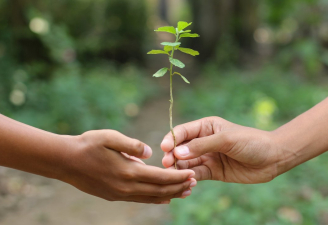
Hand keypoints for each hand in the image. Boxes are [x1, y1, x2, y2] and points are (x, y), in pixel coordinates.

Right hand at [61, 130, 195, 202]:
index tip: (192, 174)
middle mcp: (126, 187)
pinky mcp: (114, 195)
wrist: (65, 161)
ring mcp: (120, 194)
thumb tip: (151, 152)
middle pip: (159, 190)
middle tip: (194, 184)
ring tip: (184, 192)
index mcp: (128, 171)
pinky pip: (139, 200)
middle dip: (178, 187)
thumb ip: (133, 145)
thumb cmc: (87, 145)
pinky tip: (163, 199)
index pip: (160, 177)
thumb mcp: (110, 137)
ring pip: (151, 198)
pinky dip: (154, 199)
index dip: (178, 176)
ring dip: (169, 195)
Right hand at [161, 117, 280, 183]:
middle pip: (181, 148)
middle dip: (172, 155)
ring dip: (179, 168)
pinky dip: (190, 177)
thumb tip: (177, 152)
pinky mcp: (213, 171)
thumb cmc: (251, 142)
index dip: (172, 139)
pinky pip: (197, 174)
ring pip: (186, 162)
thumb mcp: (226, 140)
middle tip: (167, 164)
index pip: (183, 132)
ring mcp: (208, 157)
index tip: (164, 149)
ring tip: (175, 175)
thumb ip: (202, 145)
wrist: (273, 158)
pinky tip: (188, 182)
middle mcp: (204, 141)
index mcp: (206, 127)